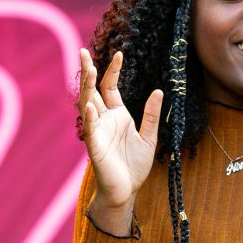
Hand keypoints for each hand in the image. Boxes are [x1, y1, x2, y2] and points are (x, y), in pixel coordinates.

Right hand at [78, 49, 162, 228]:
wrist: (127, 190)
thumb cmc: (135, 166)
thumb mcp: (150, 137)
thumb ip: (152, 115)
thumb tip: (158, 91)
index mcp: (117, 115)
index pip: (110, 87)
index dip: (113, 71)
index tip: (120, 54)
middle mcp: (104, 120)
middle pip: (92, 90)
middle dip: (88, 71)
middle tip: (84, 51)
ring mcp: (97, 131)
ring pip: (87, 104)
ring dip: (85, 87)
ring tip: (87, 69)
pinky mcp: (94, 146)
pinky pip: (90, 129)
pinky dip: (89, 118)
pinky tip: (90, 107)